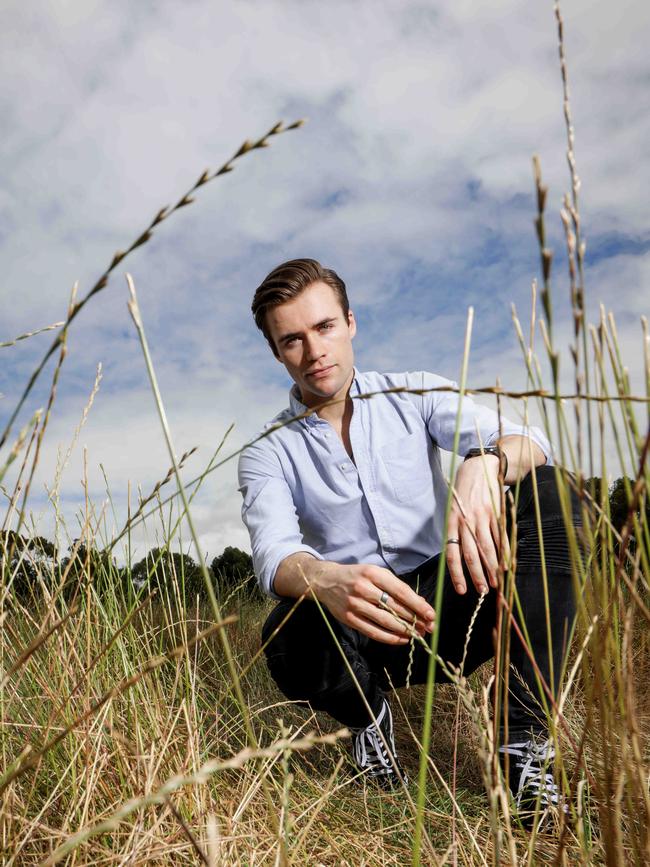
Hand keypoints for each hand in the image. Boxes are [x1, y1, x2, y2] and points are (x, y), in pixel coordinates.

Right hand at [309, 562, 435, 644]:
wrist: (326, 581)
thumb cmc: (357, 576)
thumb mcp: (376, 573)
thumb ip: (395, 586)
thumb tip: (419, 603)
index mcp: (373, 574)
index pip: (401, 591)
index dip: (417, 605)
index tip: (431, 614)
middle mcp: (363, 588)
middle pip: (395, 607)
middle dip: (414, 619)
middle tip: (428, 627)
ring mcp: (355, 604)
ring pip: (385, 621)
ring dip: (404, 630)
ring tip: (417, 634)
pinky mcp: (348, 618)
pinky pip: (373, 631)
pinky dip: (390, 638)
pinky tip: (402, 639)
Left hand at [446, 455, 509, 594]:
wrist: (480, 467)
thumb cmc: (464, 492)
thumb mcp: (454, 510)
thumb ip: (456, 531)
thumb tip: (459, 557)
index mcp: (452, 522)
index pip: (452, 553)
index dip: (456, 573)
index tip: (461, 589)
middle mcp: (466, 521)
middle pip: (471, 554)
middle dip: (477, 575)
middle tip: (483, 591)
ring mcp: (482, 517)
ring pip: (487, 547)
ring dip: (492, 567)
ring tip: (497, 582)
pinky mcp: (496, 513)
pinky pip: (500, 536)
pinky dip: (504, 551)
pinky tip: (507, 563)